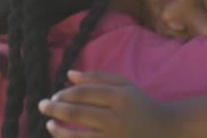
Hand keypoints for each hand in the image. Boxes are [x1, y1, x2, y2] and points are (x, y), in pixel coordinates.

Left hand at [38, 71, 176, 137]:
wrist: (165, 130)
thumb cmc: (140, 104)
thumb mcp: (124, 85)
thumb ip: (96, 77)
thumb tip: (68, 74)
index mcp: (119, 97)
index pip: (84, 94)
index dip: (65, 94)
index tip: (54, 95)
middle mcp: (116, 118)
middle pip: (78, 113)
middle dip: (55, 109)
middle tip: (41, 105)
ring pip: (78, 136)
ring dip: (58, 130)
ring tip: (49, 124)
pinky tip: (62, 137)